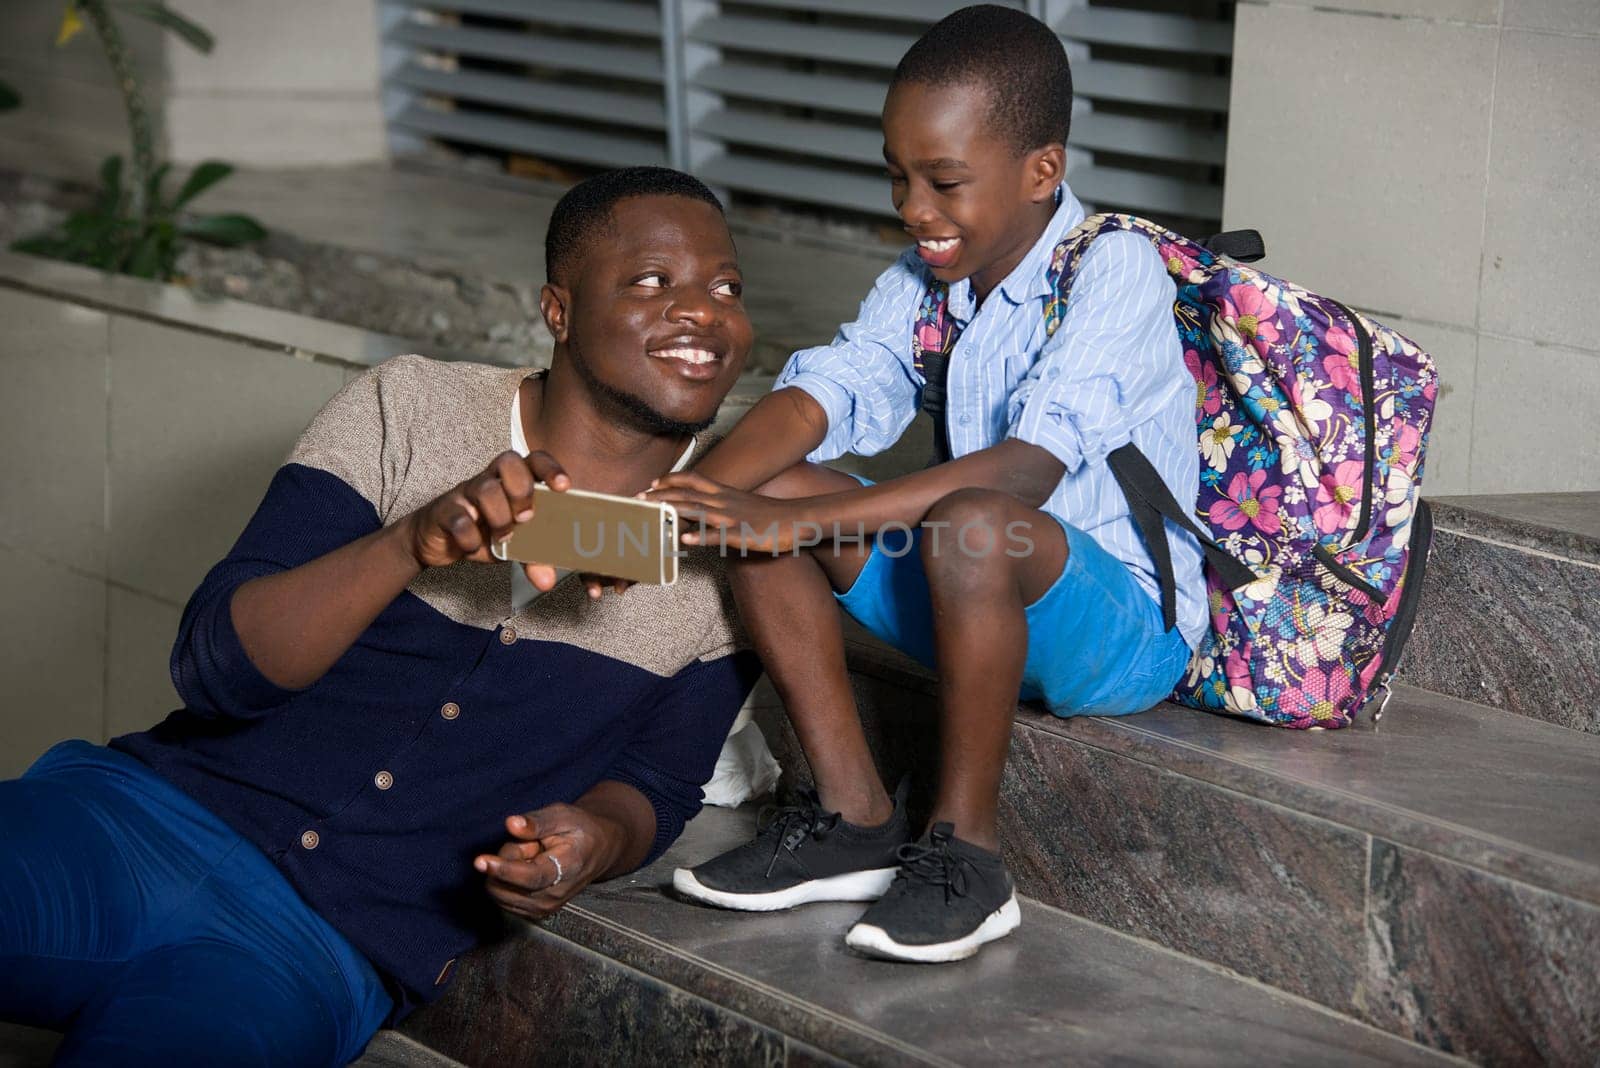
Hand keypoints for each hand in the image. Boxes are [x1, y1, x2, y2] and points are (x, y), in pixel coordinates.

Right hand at [399, 449, 568, 590]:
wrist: (437, 541)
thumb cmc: (482, 533)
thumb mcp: (512, 544)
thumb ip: (533, 557)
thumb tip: (547, 581)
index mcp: (512, 482)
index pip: (534, 460)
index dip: (550, 468)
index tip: (563, 487)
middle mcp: (490, 480)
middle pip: (509, 461)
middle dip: (522, 490)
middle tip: (526, 518)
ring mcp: (466, 493)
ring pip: (485, 488)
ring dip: (500, 516)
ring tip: (503, 538)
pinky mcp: (445, 510)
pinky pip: (458, 516)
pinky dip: (469, 536)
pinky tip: (473, 547)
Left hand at [473, 803, 619, 919]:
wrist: (597, 852)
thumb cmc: (579, 830)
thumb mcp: (563, 815)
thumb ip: (537, 822)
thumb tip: (510, 824)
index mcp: (568, 868)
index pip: (530, 877)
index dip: (504, 869)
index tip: (480, 861)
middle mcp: (555, 895)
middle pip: (508, 886)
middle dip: (506, 860)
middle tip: (527, 844)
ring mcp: (545, 908)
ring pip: (500, 893)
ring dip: (506, 871)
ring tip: (530, 855)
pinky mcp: (535, 914)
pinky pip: (502, 899)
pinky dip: (507, 882)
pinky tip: (526, 868)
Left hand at [645, 472, 816, 553]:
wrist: (798, 518)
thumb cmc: (772, 516)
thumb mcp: (744, 506)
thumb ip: (724, 506)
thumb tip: (708, 513)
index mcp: (725, 493)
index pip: (693, 480)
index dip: (671, 480)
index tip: (652, 483)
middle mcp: (724, 501)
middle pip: (687, 494)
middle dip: (661, 495)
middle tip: (637, 498)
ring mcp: (732, 517)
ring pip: (697, 510)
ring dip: (672, 510)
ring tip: (650, 511)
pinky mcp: (742, 534)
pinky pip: (719, 535)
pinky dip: (702, 536)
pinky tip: (685, 539)